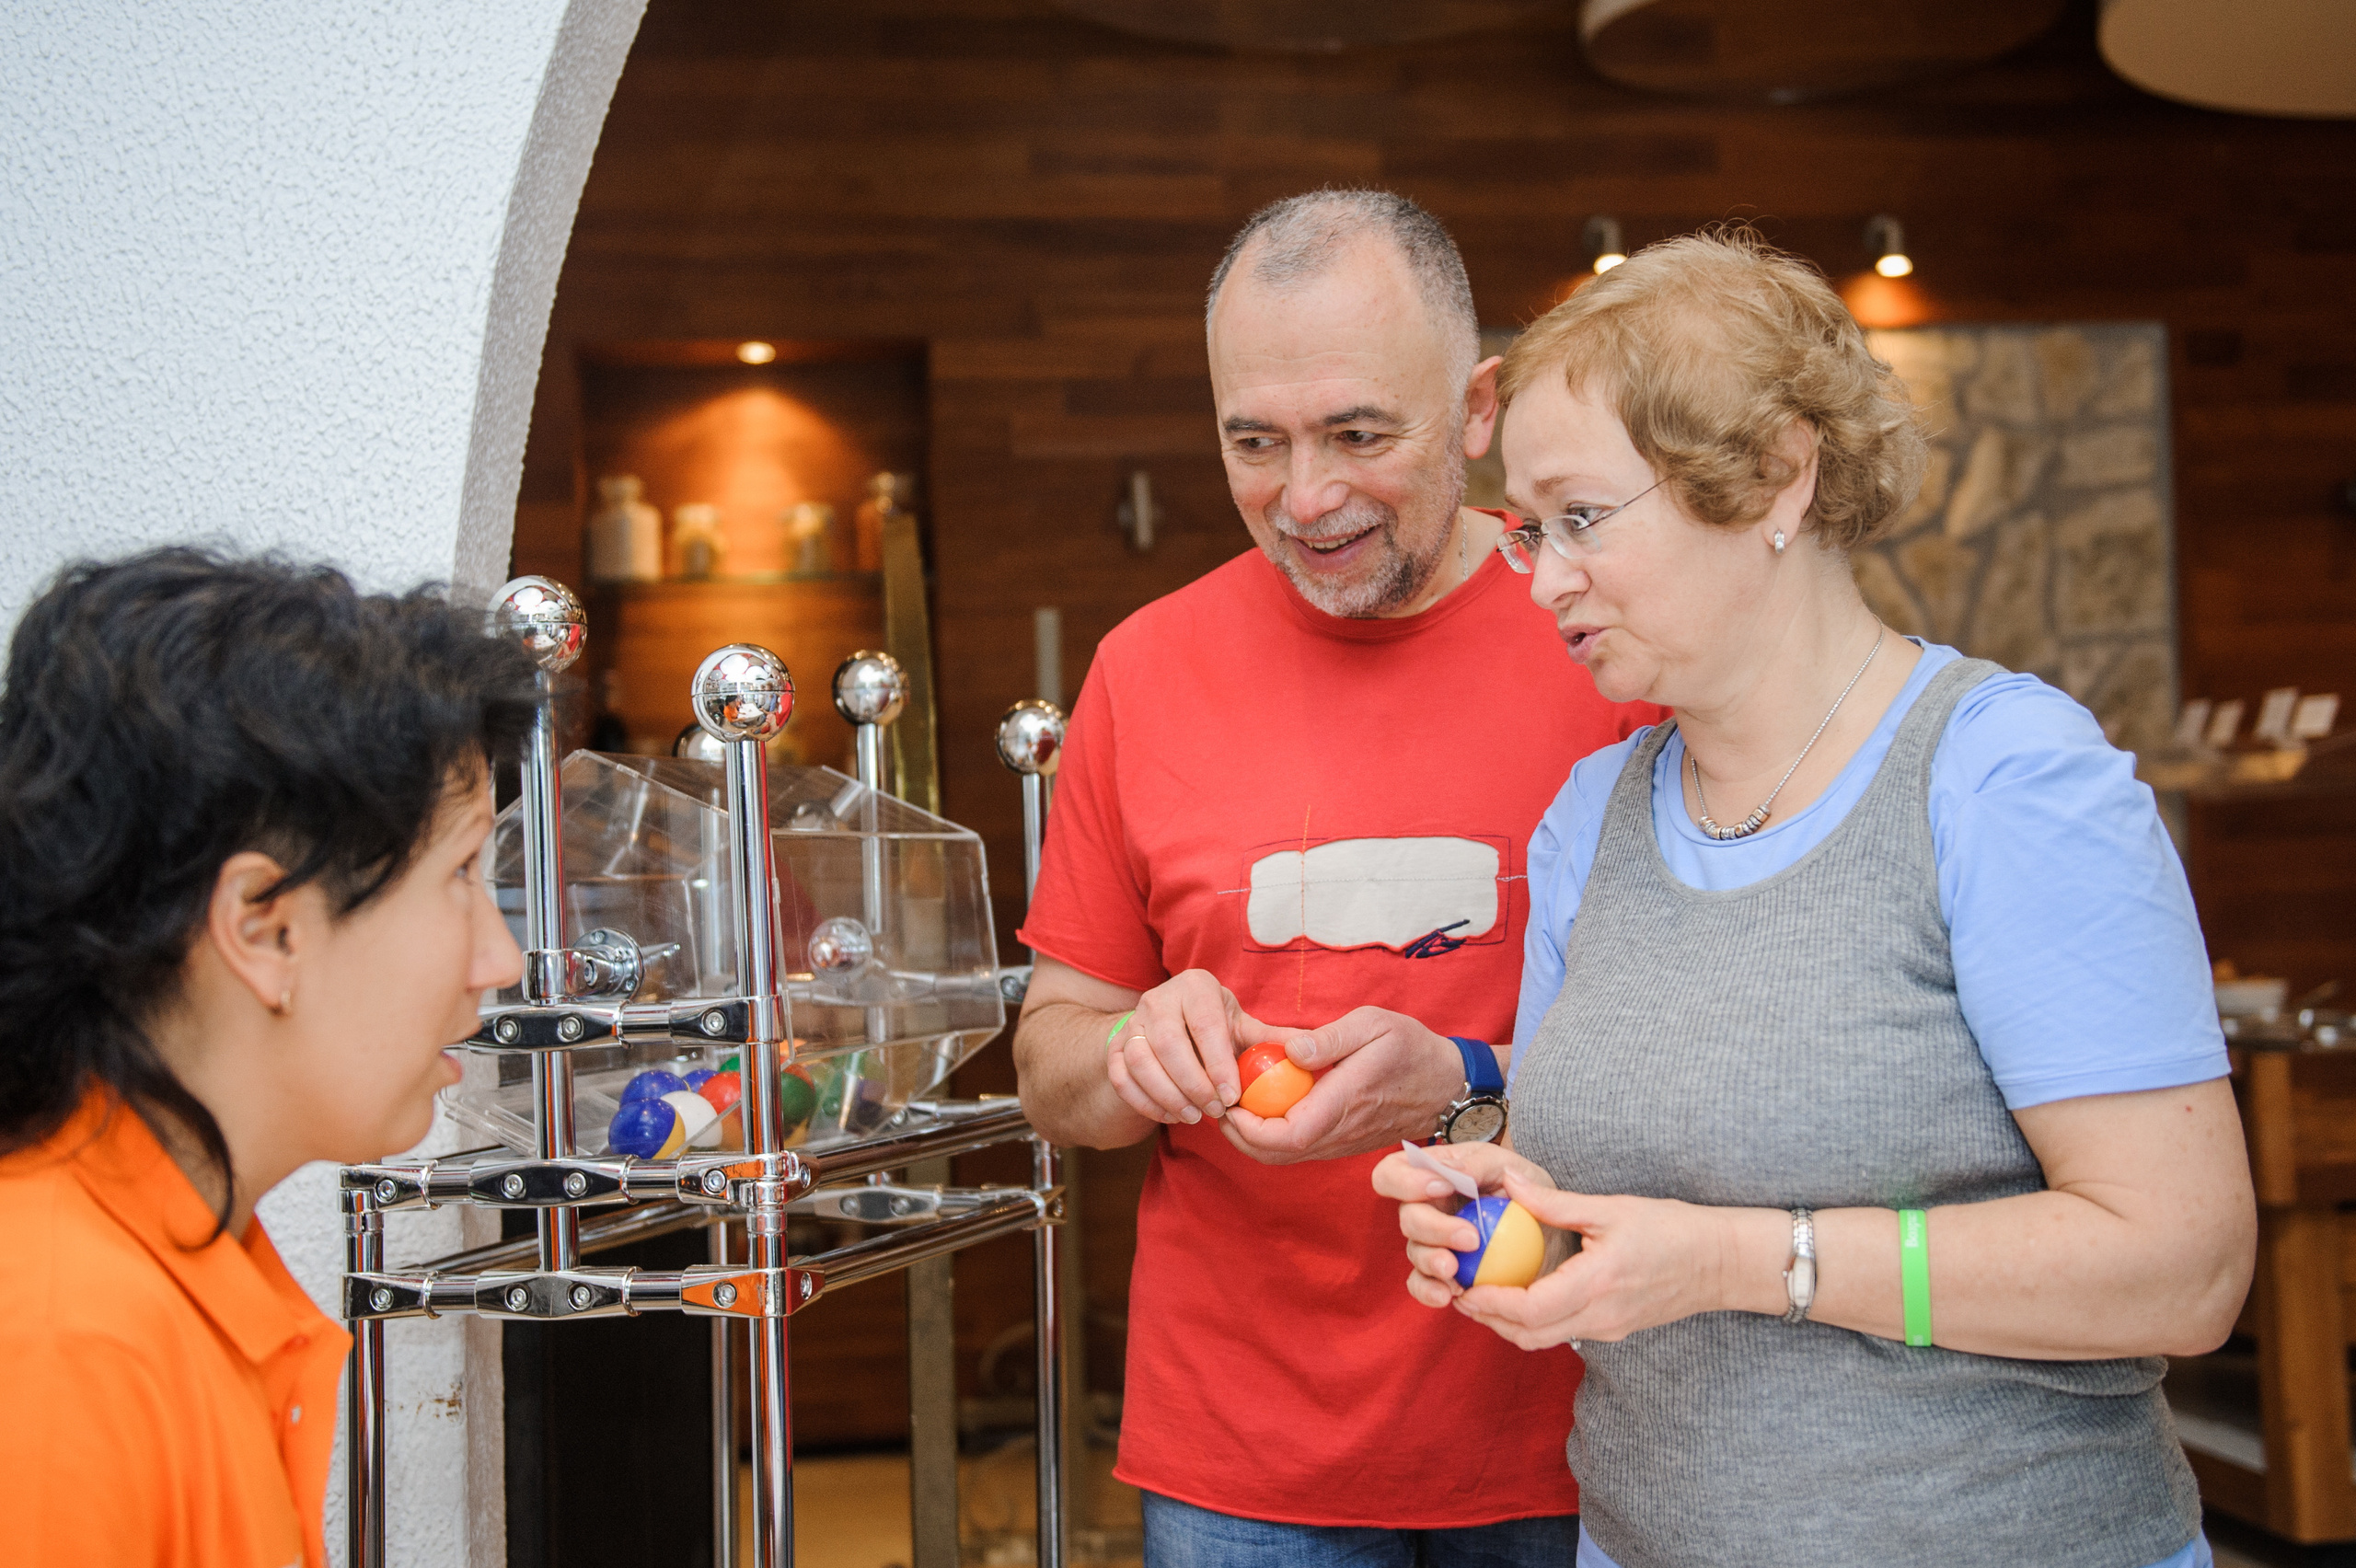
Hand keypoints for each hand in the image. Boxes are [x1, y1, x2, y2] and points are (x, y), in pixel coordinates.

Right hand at [1103, 969, 1278, 1126]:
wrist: (1169, 1024)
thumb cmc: (1215, 1027)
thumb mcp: (1242, 1026)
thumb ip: (1273, 1038)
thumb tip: (1313, 1050)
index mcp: (1196, 986)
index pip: (1205, 1024)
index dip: (1218, 1063)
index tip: (1232, 1097)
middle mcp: (1159, 998)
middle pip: (1168, 1043)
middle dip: (1192, 1084)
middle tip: (1213, 1112)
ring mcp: (1132, 1021)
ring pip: (1139, 1060)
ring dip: (1166, 1094)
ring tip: (1192, 1117)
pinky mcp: (1114, 1045)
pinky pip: (1120, 1076)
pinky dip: (1143, 1101)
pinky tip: (1169, 1115)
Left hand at [1219, 1006, 1467, 1165]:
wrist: (1448, 1085)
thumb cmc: (1411, 1049)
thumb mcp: (1374, 1025)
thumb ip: (1330, 1038)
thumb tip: (1289, 1049)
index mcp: (1343, 1103)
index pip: (1286, 1135)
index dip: (1248, 1128)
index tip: (1229, 1102)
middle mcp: (1339, 1132)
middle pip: (1276, 1154)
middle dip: (1239, 1136)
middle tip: (1222, 1102)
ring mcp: (1341, 1143)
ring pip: (1285, 1156)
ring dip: (1253, 1137)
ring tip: (1238, 1101)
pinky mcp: (1342, 1143)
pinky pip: (1300, 1149)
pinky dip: (1273, 1135)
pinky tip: (1268, 1105)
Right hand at [1374, 1142, 1554, 1304]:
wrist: (1546, 1225)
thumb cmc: (1520, 1187)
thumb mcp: (1507, 1165)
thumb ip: (1477, 1165)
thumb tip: (1451, 1174)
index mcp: (1429, 1176)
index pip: (1392, 1174)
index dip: (1405, 1181)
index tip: (1442, 1187)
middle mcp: (1423, 1210)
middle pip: (1407, 1219)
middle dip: (1434, 1229)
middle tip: (1470, 1238)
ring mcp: (1430, 1244)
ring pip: (1415, 1254)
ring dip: (1432, 1262)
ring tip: (1454, 1270)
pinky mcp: (1442, 1275)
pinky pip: (1423, 1285)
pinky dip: (1430, 1291)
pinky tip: (1449, 1295)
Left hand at [1399, 1173, 1742, 1350]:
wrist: (1721, 1263)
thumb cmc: (1671, 1229)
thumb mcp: (1611, 1208)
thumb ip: (1554, 1203)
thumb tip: (1508, 1184)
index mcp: (1596, 1285)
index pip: (1529, 1310)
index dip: (1489, 1303)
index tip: (1463, 1286)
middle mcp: (1599, 1317)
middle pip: (1528, 1335)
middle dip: (1488, 1319)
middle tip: (1461, 1291)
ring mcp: (1607, 1329)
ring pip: (1544, 1339)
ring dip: (1508, 1323)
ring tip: (1483, 1293)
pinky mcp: (1613, 1329)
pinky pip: (1563, 1332)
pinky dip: (1534, 1321)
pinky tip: (1522, 1292)